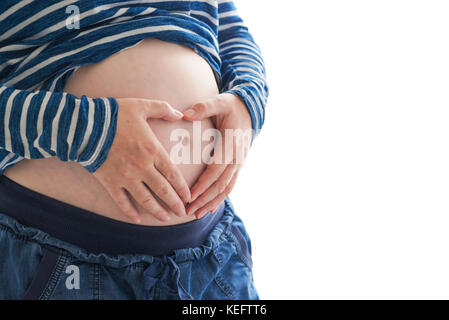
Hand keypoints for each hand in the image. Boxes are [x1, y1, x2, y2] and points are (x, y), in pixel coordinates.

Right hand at [92, 98, 190, 222]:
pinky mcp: (110, 182)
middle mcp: (142, 167)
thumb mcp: (142, 106)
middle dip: (175, 204)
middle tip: (182, 213)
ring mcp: (126, 177)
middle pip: (163, 191)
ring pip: (146, 200)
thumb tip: (180, 114)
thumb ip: (163, 109)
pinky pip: (122, 201)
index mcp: (152, 150)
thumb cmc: (114, 114)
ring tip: (165, 219)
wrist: (84, 125)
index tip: (189, 198)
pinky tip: (138, 219)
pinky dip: (130, 212)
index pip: (173, 175)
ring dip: (157, 211)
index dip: (182, 189)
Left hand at [183, 93, 252, 218]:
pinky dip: (220, 198)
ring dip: (211, 202)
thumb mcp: (219, 102)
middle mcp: (237, 157)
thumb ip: (203, 107)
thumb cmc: (230, 107)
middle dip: (204, 199)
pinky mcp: (238, 166)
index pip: (216, 169)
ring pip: (226, 188)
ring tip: (196, 214)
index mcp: (231, 144)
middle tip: (188, 210)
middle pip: (220, 183)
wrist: (250, 110)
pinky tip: (209, 208)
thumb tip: (186, 114)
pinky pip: (230, 186)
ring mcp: (239, 163)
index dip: (203, 184)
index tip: (190, 195)